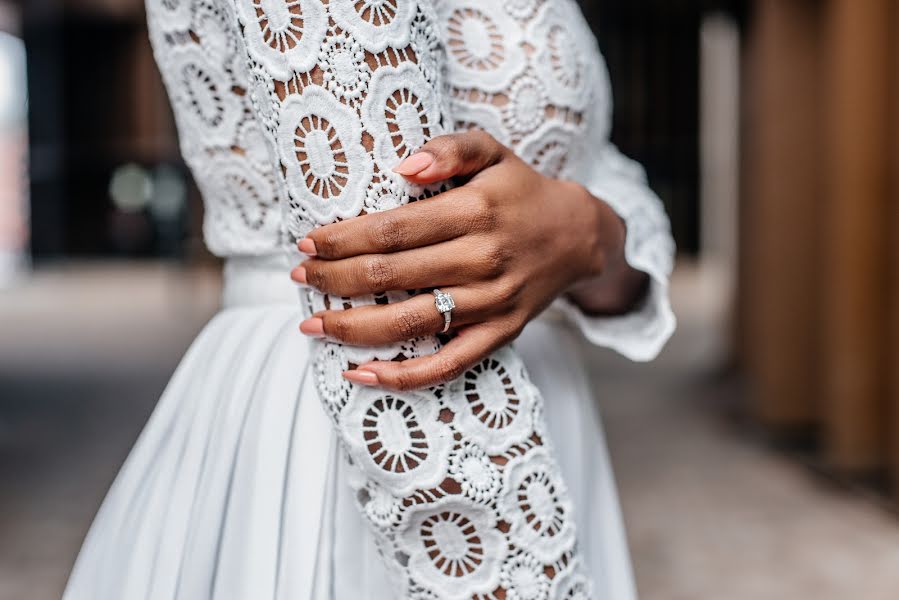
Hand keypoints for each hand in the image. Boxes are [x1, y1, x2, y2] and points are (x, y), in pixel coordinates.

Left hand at [291, 131, 645, 389]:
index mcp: (475, 212)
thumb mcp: (492, 151)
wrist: (578, 236)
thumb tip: (402, 167)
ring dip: (352, 327)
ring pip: (409, 322)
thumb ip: (449, 149)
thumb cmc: (521, 191)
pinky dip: (402, 376)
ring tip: (312, 324)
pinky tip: (360, 374)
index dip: (343, 239)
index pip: (392, 229)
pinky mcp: (500, 334)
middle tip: (299, 277)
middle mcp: (483, 259)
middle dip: (334, 279)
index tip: (308, 243)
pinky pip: (447, 365)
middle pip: (391, 276)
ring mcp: (492, 303)